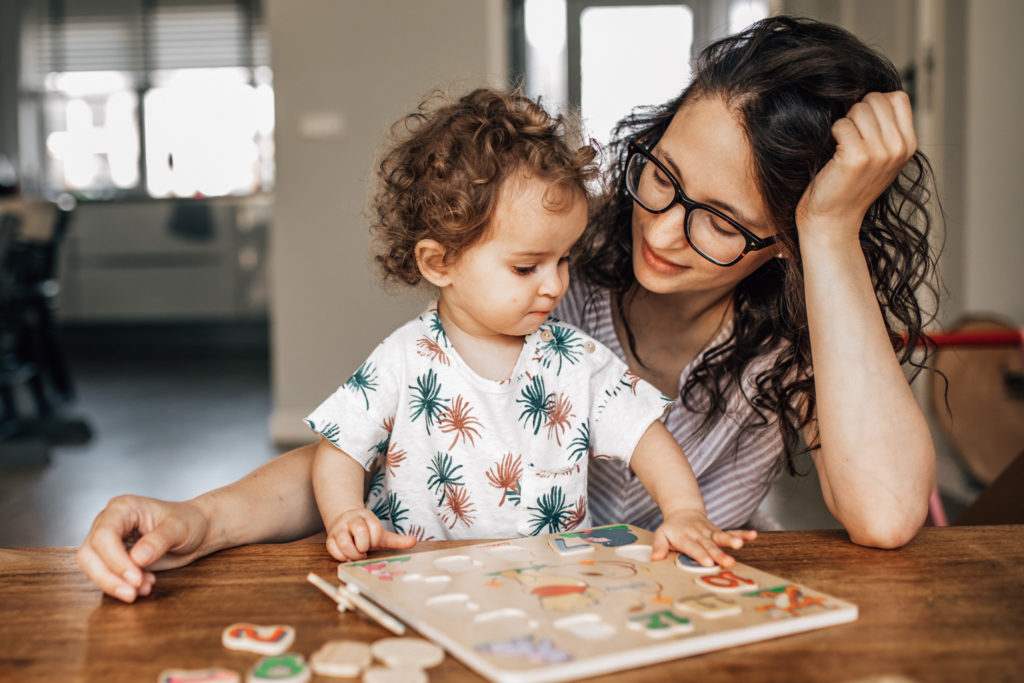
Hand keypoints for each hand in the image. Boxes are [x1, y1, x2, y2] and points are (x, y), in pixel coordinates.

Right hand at [76, 495, 210, 602]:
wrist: (196, 530)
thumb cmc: (188, 521)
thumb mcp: (180, 528)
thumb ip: (159, 540)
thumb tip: (137, 558)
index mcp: (123, 508)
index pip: (104, 535)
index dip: (115, 560)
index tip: (135, 578)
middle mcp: (109, 522)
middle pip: (89, 554)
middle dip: (109, 578)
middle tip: (133, 592)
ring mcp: (107, 540)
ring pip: (91, 567)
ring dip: (114, 584)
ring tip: (144, 588)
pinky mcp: (111, 557)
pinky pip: (104, 575)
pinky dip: (119, 585)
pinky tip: (143, 586)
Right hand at [324, 507, 416, 561]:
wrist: (346, 521)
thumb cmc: (366, 532)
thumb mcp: (381, 534)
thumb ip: (397, 540)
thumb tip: (414, 541)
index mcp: (367, 516)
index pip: (375, 529)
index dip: (375, 540)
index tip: (373, 544)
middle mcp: (352, 520)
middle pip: (360, 532)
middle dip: (364, 546)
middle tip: (365, 550)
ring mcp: (340, 528)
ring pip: (345, 542)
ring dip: (353, 553)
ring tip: (357, 554)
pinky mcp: (330, 538)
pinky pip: (333, 549)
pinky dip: (341, 556)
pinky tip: (347, 556)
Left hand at [651, 508, 757, 564]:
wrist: (683, 512)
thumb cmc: (672, 529)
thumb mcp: (661, 534)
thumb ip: (659, 546)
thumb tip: (655, 559)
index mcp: (685, 537)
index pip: (693, 547)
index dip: (700, 555)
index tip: (708, 563)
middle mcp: (700, 535)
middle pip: (709, 545)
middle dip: (718, 553)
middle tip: (727, 562)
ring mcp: (711, 533)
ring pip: (722, 537)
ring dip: (732, 540)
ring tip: (740, 544)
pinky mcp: (719, 532)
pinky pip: (733, 531)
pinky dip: (743, 534)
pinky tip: (753, 536)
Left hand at [795, 91, 915, 240]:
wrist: (832, 220)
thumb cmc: (848, 186)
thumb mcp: (879, 157)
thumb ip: (885, 129)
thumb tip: (874, 96)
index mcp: (908, 145)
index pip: (897, 97)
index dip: (875, 105)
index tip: (863, 127)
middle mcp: (899, 147)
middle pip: (876, 99)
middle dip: (856, 112)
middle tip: (849, 139)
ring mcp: (880, 152)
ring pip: (858, 108)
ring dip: (844, 123)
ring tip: (842, 147)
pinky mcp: (857, 157)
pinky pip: (841, 124)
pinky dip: (832, 134)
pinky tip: (833, 154)